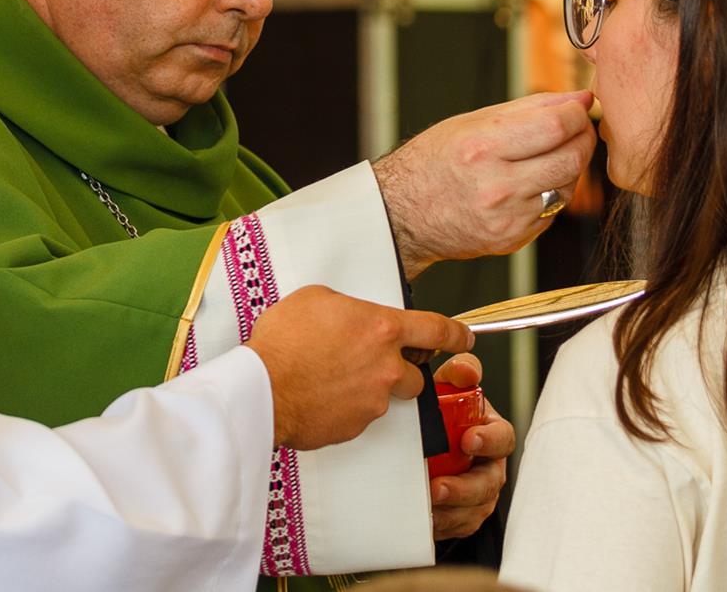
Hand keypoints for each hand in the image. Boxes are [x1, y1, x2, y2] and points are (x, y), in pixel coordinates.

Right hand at [245, 286, 473, 451]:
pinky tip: (323, 395)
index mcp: (382, 329)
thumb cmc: (283, 342)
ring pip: (386, 396)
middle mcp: (386, 367)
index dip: (457, 334)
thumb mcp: (316, 299)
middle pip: (416, 373)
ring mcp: (373, 401)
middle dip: (401, 368)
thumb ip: (348, 306)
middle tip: (372, 362)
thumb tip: (352, 313)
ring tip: (335, 378)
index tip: (465, 338)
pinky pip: (361, 416)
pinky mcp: (356, 427)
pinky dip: (348, 407)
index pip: (438, 330)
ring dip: (370, 388)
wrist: (261, 389)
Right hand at [373, 90, 596, 277]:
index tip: (578, 106)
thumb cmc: (434, 161)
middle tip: (578, 129)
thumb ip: (531, 108)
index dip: (577, 113)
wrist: (403, 214)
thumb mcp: (473, 122)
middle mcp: (497, 186)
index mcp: (483, 148)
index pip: (556, 126)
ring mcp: (507, 218)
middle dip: (583, 139)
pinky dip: (551, 193)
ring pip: (568, 187)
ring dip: (570, 167)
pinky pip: (552, 212)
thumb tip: (578, 98)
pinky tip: (531, 184)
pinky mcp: (513, 239)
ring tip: (550, 155)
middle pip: (571, 159)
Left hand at [429, 353, 510, 541]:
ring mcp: (478, 493)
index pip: (502, 437)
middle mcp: (489, 465)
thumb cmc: (444, 414)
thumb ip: (460, 373)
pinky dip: (442, 524)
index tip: (469, 439)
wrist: (427, 445)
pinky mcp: (463, 515)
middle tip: (439, 486)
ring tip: (428, 503)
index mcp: (491, 433)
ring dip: (451, 509)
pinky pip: (458, 526)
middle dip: (465, 487)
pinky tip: (426, 518)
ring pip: (474, 509)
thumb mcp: (450, 387)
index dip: (489, 440)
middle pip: (488, 482)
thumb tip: (465, 371)